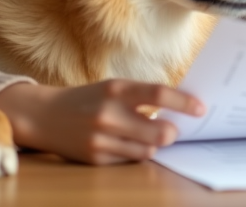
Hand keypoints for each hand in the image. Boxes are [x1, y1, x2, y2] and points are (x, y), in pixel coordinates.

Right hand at [0, 79, 204, 163]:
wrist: (44, 116)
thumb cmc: (88, 99)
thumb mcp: (113, 87)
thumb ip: (142, 97)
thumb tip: (179, 110)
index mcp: (116, 89)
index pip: (159, 95)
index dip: (184, 102)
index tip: (201, 109)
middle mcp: (109, 114)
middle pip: (161, 131)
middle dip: (172, 132)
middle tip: (171, 128)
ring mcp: (101, 139)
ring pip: (149, 149)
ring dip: (153, 143)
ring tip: (142, 133)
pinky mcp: (96, 159)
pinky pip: (131, 159)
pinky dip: (135, 152)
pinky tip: (123, 142)